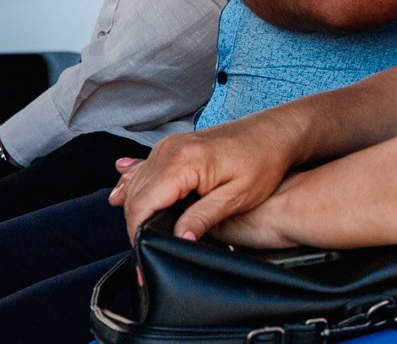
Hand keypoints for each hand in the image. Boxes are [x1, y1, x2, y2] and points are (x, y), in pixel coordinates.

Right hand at [110, 118, 299, 242]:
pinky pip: (144, 171)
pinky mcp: (173, 148)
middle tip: (145, 259)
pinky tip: (119, 197)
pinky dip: (133, 187)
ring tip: (142, 241)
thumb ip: (204, 217)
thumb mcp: (238, 195)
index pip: (142, 206)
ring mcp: (170, 146)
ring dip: (136, 212)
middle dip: (137, 230)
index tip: (143, 264)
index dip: (138, 238)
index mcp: (183, 161)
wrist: (276, 132)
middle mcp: (170, 150)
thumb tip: (178, 240)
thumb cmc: (264, 160)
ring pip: (136, 186)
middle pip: (135, 198)